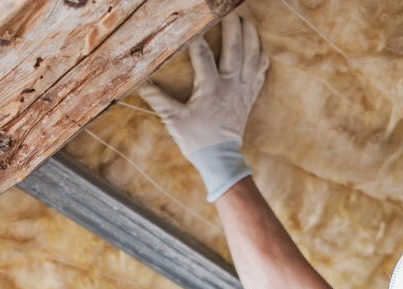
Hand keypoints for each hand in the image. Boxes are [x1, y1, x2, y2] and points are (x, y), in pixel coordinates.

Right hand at [139, 14, 269, 200]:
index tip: (194, 25)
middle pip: (235, 49)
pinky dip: (261, 58)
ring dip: (251, 37)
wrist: (220, 159)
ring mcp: (243, 90)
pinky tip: (260, 47)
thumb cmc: (197, 140)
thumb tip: (141, 84)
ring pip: (252, 57)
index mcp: (211, 88)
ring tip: (247, 20)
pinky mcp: (250, 97)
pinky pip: (260, 73)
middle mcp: (231, 85)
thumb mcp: (174, 120)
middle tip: (229, 10)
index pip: (204, 56)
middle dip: (232, 27)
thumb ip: (159, 100)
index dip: (198, 39)